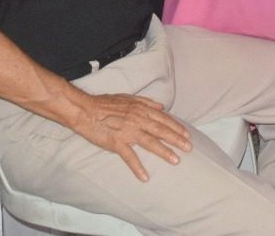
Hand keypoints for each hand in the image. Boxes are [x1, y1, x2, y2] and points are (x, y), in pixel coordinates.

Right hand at [68, 91, 192, 181]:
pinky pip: (129, 156)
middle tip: (189, 148)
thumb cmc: (105, 103)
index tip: (187, 135)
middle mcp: (137, 119)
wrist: (85, 110)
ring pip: (150, 142)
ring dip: (164, 152)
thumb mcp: (127, 97)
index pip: (163, 119)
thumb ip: (145, 102)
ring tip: (176, 160)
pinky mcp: (116, 143)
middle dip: (177, 139)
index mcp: (140, 109)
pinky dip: (137, 167)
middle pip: (161, 130)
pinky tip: (145, 177)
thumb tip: (161, 106)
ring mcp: (127, 131)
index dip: (176, 127)